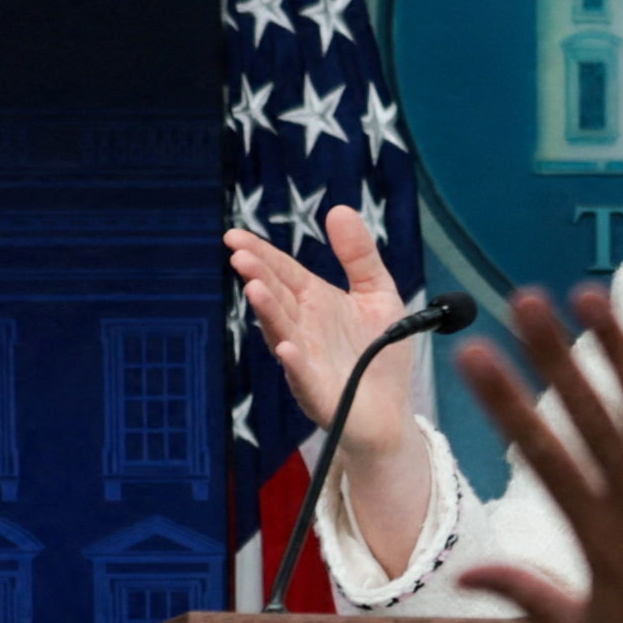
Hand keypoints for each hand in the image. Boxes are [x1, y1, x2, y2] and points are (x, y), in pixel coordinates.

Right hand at [224, 205, 435, 458]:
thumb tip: (337, 208)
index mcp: (315, 302)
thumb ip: (359, 255)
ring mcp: (306, 361)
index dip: (261, 253)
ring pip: (282, 331)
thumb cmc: (380, 355)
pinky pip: (302, 375)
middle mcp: (303, 329)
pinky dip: (294, 362)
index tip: (234, 236)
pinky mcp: (318, 392)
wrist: (389, 414)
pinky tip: (286, 348)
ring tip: (255, 288)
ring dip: (268, 312)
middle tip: (240, 255)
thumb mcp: (377, 294)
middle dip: (259, 276)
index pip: (284, 272)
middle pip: (277, 297)